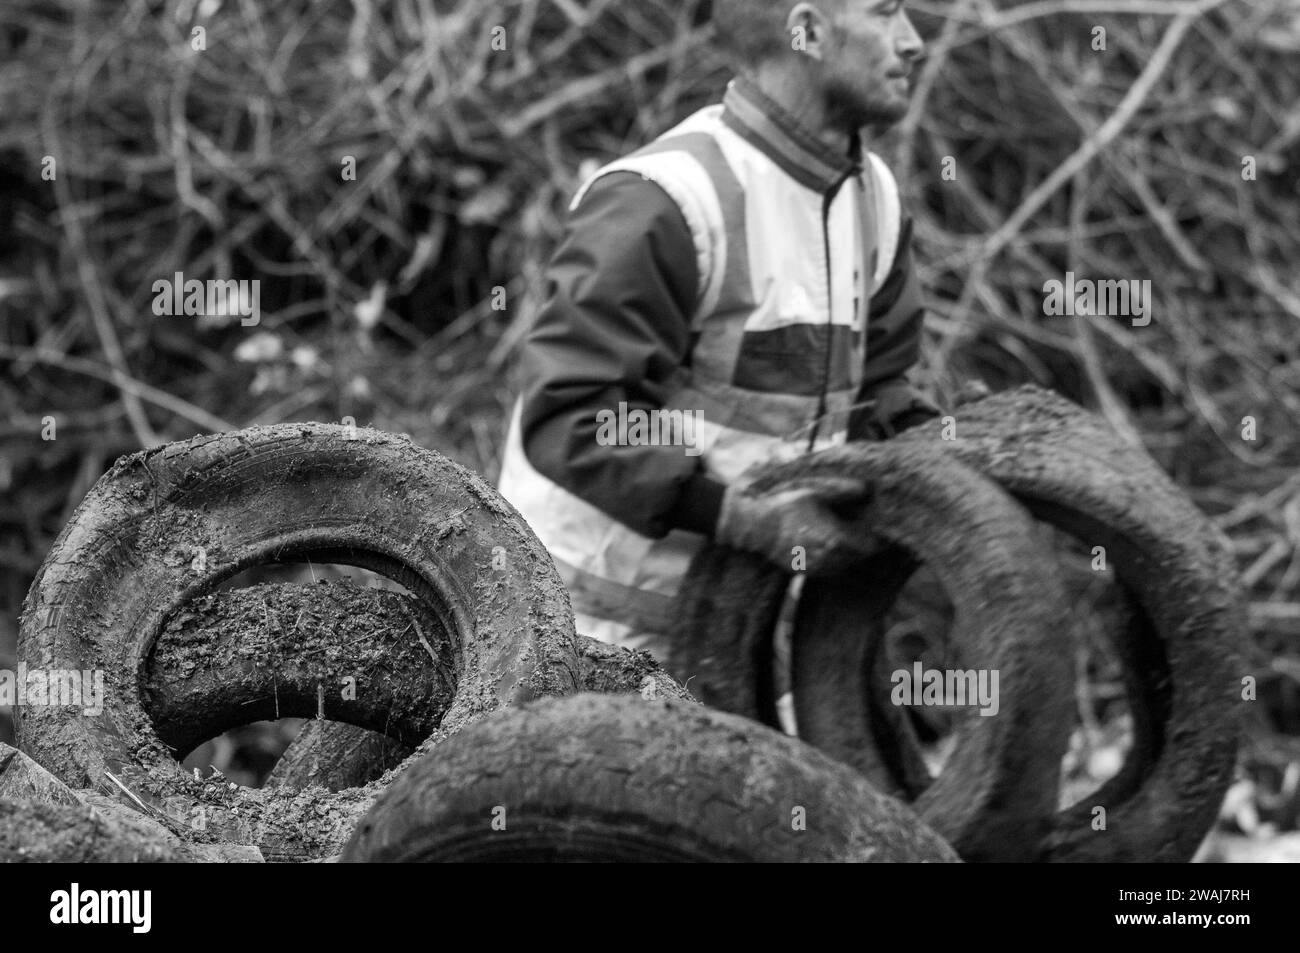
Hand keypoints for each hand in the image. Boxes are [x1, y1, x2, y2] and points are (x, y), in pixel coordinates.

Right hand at [715, 474, 881, 576]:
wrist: (753, 524)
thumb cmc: (785, 503)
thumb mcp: (815, 491)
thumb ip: (843, 490)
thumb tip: (867, 488)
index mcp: (834, 539)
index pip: (869, 546)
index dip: (878, 538)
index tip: (883, 527)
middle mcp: (827, 558)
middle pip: (859, 557)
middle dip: (864, 545)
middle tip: (869, 530)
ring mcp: (815, 568)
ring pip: (844, 565)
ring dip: (850, 554)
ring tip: (850, 536)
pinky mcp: (804, 571)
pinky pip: (829, 569)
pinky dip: (834, 560)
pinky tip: (831, 544)